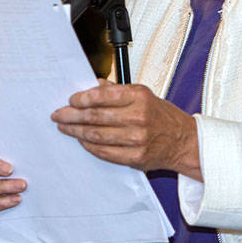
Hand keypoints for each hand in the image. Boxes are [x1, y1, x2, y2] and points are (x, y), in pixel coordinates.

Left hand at [51, 80, 200, 178]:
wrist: (182, 140)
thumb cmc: (161, 116)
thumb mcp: (142, 94)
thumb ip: (116, 90)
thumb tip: (93, 85)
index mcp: (138, 97)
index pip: (101, 96)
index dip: (81, 98)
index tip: (70, 100)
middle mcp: (137, 117)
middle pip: (95, 117)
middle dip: (72, 116)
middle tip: (59, 115)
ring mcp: (136, 139)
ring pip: (96, 135)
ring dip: (76, 131)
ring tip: (65, 128)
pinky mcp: (135, 157)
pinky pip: (104, 152)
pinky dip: (89, 146)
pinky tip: (81, 140)